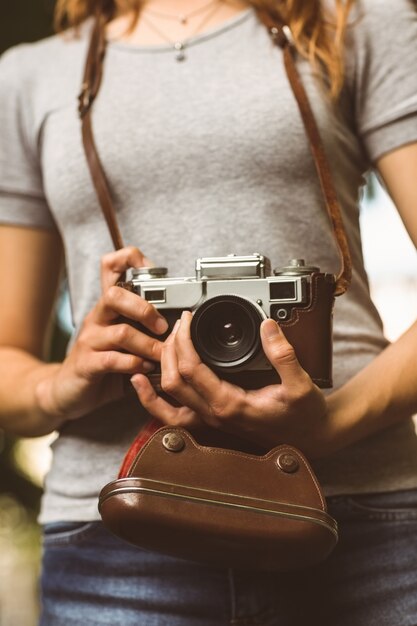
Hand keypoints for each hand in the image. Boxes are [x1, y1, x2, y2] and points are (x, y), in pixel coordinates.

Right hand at [35, 247, 168, 421]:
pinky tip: (144, 368)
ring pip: (121, 332)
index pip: (111, 266)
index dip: (131, 259)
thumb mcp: (125, 338)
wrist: (69, 392)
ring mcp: (90, 340)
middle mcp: (97, 317)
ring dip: (148, 344)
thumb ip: (145, 326)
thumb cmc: (104, 362)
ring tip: (160, 355)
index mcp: (108, 306)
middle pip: (115, 294)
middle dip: (145, 309)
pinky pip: (112, 360)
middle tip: (163, 327)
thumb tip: (181, 320)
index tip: (154, 272)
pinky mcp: (87, 364)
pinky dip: (133, 364)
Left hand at [131, 311, 335, 458]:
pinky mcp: (212, 418)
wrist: (311, 437)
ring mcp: (210, 419)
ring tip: (160, 343)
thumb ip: (284, 355)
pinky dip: (152, 399)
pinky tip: (142, 382)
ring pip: (168, 396)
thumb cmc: (305, 415)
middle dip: (169, 347)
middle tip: (179, 323)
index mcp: (230, 404)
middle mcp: (214, 415)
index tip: (187, 319)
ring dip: (160, 367)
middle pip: (172, 380)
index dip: (183, 340)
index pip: (191, 369)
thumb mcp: (301, 384)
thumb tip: (267, 326)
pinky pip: (172, 413)